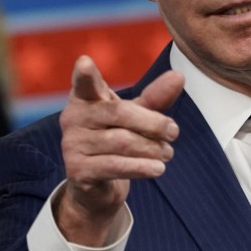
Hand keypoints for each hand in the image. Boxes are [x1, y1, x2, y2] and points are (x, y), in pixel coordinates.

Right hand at [57, 55, 183, 244]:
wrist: (97, 187)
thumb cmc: (116, 140)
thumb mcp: (136, 117)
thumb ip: (155, 98)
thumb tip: (179, 76)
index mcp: (85, 98)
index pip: (85, 84)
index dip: (85, 75)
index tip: (86, 62)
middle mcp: (73, 118)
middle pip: (120, 113)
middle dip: (152, 123)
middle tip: (174, 132)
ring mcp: (72, 145)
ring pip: (121, 141)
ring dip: (152, 148)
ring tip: (167, 153)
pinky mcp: (77, 170)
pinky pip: (115, 166)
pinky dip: (141, 167)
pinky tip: (158, 169)